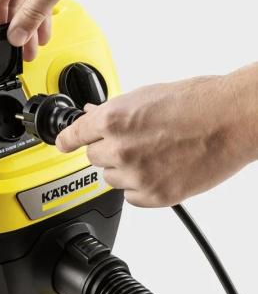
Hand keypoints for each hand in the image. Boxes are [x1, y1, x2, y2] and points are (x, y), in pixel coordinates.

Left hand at [56, 72, 257, 206]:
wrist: (232, 119)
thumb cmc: (196, 102)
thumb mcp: (144, 96)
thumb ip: (112, 111)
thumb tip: (92, 115)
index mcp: (113, 120)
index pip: (72, 136)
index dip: (65, 140)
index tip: (62, 145)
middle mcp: (121, 149)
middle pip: (92, 158)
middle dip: (106, 149)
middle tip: (130, 142)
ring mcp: (138, 175)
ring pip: (110, 178)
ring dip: (122, 169)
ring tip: (151, 154)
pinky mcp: (156, 195)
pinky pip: (131, 197)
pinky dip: (139, 187)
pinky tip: (157, 170)